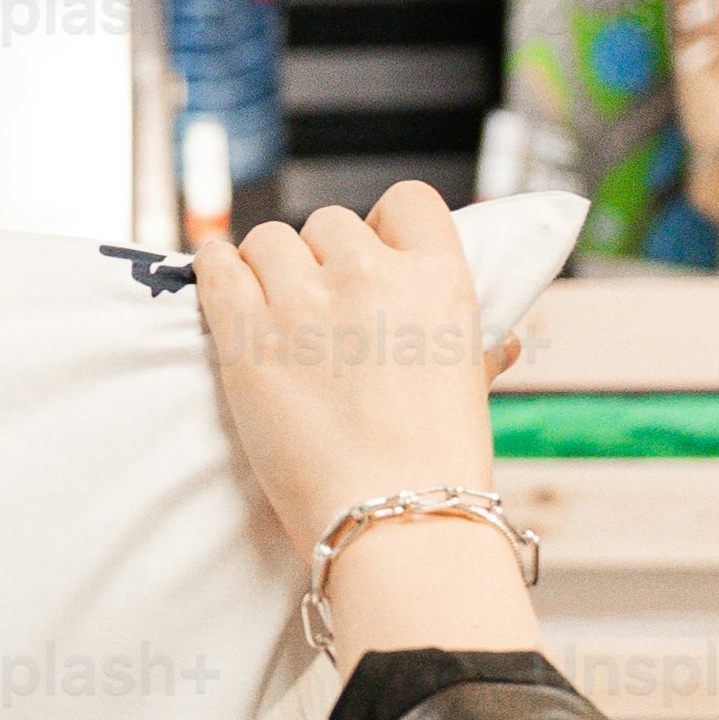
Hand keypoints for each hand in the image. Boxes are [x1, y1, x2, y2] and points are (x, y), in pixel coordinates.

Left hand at [203, 182, 533, 650]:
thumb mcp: (471, 385)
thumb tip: (504, 337)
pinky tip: (215, 269)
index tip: (369, 250)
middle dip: (321, 256)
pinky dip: (213, 264)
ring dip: (266, 264)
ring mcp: (304, 302)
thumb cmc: (438, 464)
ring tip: (267, 302)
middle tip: (316, 302)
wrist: (394, 518)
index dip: (383, 224)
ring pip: (269, 239)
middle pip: (329, 223)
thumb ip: (478, 346)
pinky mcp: (247, 335)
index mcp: (438, 278)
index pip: (406, 201)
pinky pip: (216, 266)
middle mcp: (371, 275)